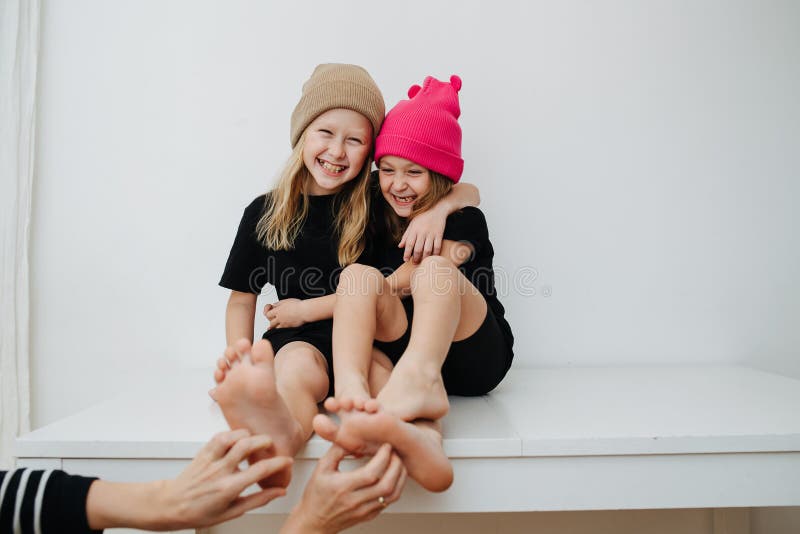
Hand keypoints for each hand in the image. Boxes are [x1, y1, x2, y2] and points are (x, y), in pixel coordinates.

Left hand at [154, 430, 292, 528]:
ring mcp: (210, 460)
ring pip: (232, 437)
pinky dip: (233, 434)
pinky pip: (220, 436)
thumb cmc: (199, 512)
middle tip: (272, 446)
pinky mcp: (203, 452)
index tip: (286, 461)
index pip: (260, 471)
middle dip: (265, 441)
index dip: (278, 463)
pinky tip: (238, 440)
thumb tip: (278, 492)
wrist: (171, 505)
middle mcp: (219, 471)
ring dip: (249, 435)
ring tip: (255, 441)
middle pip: (247, 446)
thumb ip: (258, 500)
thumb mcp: (232, 512)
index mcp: (229, 488)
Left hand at [264, 299, 306, 328]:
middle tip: (273, 317)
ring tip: (276, 324)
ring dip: (275, 326)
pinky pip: (282, 330)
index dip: (267, 311)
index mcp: (278, 311)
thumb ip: (278, 304)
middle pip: (270, 322)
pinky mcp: (289, 327)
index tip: (270, 309)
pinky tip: (281, 327)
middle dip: (271, 319)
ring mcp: (284, 324)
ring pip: (275, 328)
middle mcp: (279, 318)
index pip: (267, 314)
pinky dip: (281, 328)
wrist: (305, 311)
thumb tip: (274, 305)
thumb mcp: (286, 301)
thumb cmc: (298, 306)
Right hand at [281, 443, 406, 533]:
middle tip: (395, 452)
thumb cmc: (316, 495)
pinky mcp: (369, 515)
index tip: (386, 446)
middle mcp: (355, 501)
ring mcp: (364, 510)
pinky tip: (394, 476)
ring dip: (400, 477)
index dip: (383, 457)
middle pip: (386, 484)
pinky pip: (389, 502)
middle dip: (396, 465)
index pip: (371, 473)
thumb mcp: (321, 467)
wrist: (314, 521)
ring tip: (398, 463)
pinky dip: (396, 487)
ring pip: (392, 495)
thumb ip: (337, 449)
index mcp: (343, 487)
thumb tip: (352, 434)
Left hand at [398, 205, 447, 262]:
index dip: (407, 253)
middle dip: (416, 258)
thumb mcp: (412, 224)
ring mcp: (431, 233)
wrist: (437, 210)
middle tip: (414, 263)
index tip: (405, 260)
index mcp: (414, 229)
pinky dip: (435, 253)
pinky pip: (437, 246)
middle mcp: (422, 232)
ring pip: (427, 249)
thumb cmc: (423, 217)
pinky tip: (433, 257)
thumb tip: (400, 246)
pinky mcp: (439, 234)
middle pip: (418, 248)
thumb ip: (406, 235)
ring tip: (422, 262)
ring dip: (424, 258)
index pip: (409, 243)